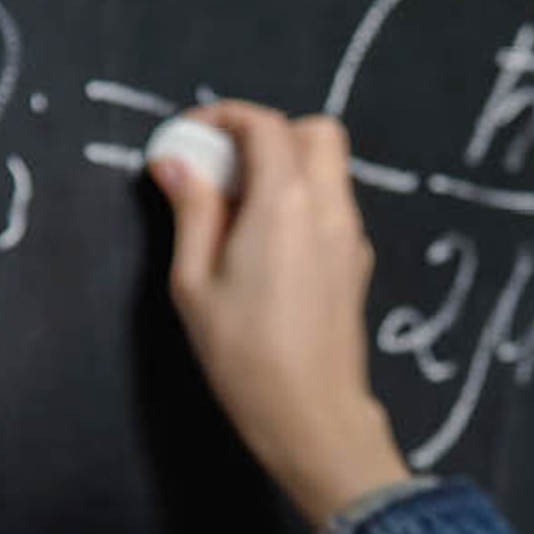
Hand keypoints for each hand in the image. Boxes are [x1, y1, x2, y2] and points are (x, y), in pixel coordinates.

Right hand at [147, 100, 410, 526]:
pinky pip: (334, 206)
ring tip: (238, 210)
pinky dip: (303, 200)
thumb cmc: (245, 357)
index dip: (224, 117)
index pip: (264, 125)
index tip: (191, 135)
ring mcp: (350, 237)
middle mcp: (329, 209)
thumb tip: (176, 162)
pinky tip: (267, 243)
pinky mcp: (356, 264)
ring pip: (330, 168)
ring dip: (287, 167)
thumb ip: (191, 212)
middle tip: (221, 168)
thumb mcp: (194, 284)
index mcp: (286, 203)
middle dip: (266, 134)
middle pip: (314, 132)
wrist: (312, 416)